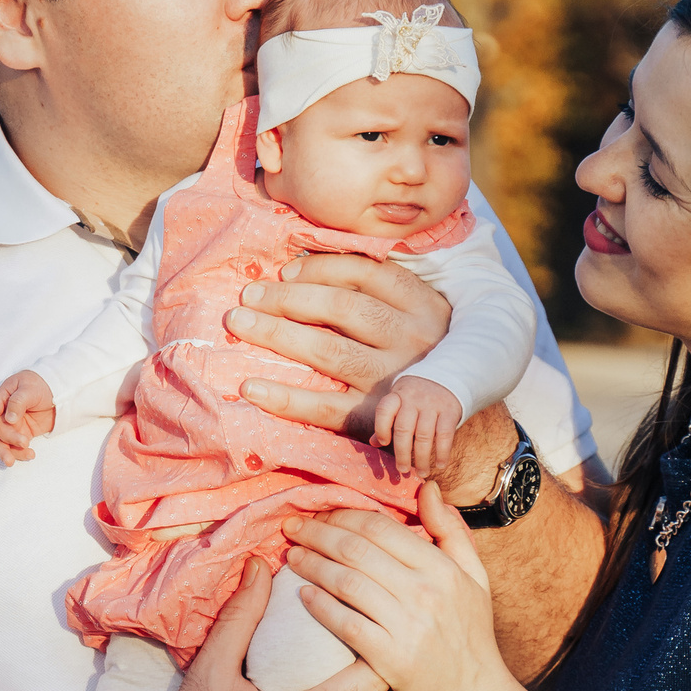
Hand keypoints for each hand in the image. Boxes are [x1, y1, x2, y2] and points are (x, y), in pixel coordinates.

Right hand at [0, 370, 54, 465]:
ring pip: (3, 443)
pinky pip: (15, 447)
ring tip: (27, 455)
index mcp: (1, 398)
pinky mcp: (21, 434)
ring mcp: (11, 426)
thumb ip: (18, 402)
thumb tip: (10, 419)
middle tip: (23, 443)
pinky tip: (31, 454)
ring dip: (11, 452)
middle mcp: (2, 414)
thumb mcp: (30, 389)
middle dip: (7, 440)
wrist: (57, 394)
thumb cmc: (40, 385)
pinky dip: (21, 453)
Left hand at [225, 253, 450, 437]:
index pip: (363, 274)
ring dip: (277, 335)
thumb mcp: (419, 314)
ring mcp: (394, 381)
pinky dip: (285, 398)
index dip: (318, 269)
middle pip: (340, 308)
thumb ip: (379, 291)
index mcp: (422, 304)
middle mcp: (411, 339)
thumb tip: (303, 268)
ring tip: (238, 324)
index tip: (284, 271)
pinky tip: (251, 388)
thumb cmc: (425, 357)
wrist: (453, 422)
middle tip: (247, 297)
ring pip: (329, 351)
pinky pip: (325, 407)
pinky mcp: (377, 420)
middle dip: (287, 298)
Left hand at [282, 486, 509, 690]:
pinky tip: (303, 596)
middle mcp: (425, 592)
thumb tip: (426, 489)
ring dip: (312, 565)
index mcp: (442, 568)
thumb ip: (450, 530)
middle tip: (292, 529)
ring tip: (292, 557)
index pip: (380, 527)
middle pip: (356, 549)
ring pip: (346, 582)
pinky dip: (321, 607)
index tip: (321, 515)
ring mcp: (408, 626)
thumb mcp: (474, 576)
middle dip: (317, 533)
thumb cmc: (470, 634)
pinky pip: (346, 624)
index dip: (343, 516)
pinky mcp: (391, 659)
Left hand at [372, 376, 461, 476]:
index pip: (384, 410)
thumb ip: (388, 421)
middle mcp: (413, 399)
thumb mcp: (399, 401)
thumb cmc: (416, 396)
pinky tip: (441, 465)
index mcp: (397, 396)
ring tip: (422, 472)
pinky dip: (442, 452)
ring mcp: (432, 405)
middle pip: (404, 429)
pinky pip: (445, 435)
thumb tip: (374, 443)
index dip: (381, 428)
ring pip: (424, 435)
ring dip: (422, 458)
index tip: (383, 443)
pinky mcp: (450, 411)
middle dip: (402, 453)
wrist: (447, 376)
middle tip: (403, 470)